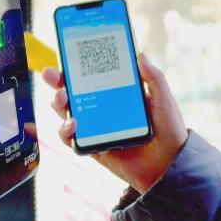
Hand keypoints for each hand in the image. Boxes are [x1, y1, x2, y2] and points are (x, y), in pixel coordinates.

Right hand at [40, 53, 188, 193]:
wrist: (169, 166)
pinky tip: (72, 125)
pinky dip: (66, 132)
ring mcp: (97, 128)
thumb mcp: (164, 101)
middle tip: (51, 74)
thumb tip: (140, 54)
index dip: (77, 65)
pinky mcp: (94, 148)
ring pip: (67, 113)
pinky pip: (72, 140)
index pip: (93, 75)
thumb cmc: (170, 131)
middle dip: (57, 81)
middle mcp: (103, 108)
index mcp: (117, 92)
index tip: (67, 53)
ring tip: (61, 99)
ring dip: (58, 104)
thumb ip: (155, 78)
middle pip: (74, 91)